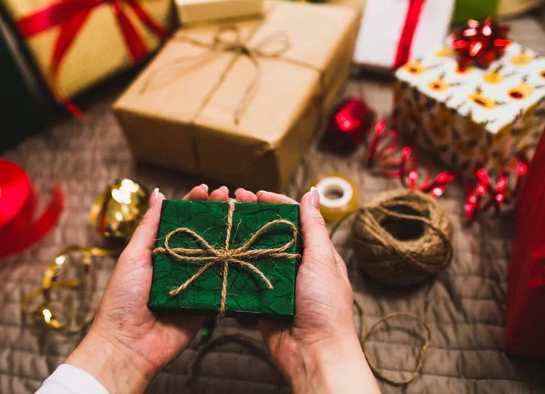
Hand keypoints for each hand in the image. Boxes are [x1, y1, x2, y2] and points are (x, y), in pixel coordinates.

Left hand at [66, 185, 230, 392]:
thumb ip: (149, 226)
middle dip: (217, 215)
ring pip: (217, 256)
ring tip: (242, 216)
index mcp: (162, 251)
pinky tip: (247, 251)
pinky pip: (223, 285)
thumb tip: (159, 194)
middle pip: (203, 234)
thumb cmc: (123, 298)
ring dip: (230, 237)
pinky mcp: (206, 304)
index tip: (208, 189)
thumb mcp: (133, 256)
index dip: (195, 203)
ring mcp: (195, 283)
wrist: (127, 345)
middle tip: (232, 197)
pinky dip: (235, 270)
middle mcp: (181, 264)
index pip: (182, 221)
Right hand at [236, 188, 378, 393]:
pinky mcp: (261, 299)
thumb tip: (314, 193)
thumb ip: (314, 228)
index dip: (275, 204)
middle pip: (271, 232)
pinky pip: (246, 278)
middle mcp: (295, 264)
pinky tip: (220, 250)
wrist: (313, 353)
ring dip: (240, 236)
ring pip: (255, 253)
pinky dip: (234, 264)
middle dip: (253, 215)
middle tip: (232, 200)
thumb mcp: (322, 261)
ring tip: (221, 220)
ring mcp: (277, 281)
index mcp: (314, 253)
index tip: (257, 194)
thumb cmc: (325, 306)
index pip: (294, 219)